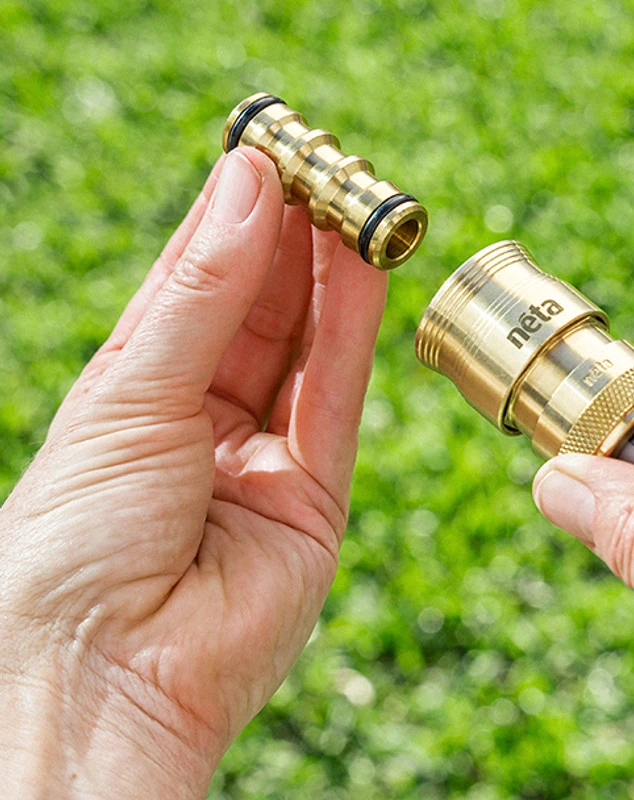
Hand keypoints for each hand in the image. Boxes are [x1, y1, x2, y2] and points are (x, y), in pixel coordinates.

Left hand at [0, 148, 387, 797]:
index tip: (267, 150)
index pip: (196, 281)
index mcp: (139, 387)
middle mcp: (203, 414)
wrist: (106, 675)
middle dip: (293, 233)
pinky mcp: (316, 491)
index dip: (232, 215)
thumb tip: (248, 182)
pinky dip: (354, 322)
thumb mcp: (132, 389)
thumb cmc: (77, 536)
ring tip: (357, 196)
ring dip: (333, 266)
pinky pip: (336, 389)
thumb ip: (205, 291)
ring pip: (307, 339)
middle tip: (326, 161)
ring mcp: (262, 452)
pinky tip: (365, 259)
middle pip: (260, 304)